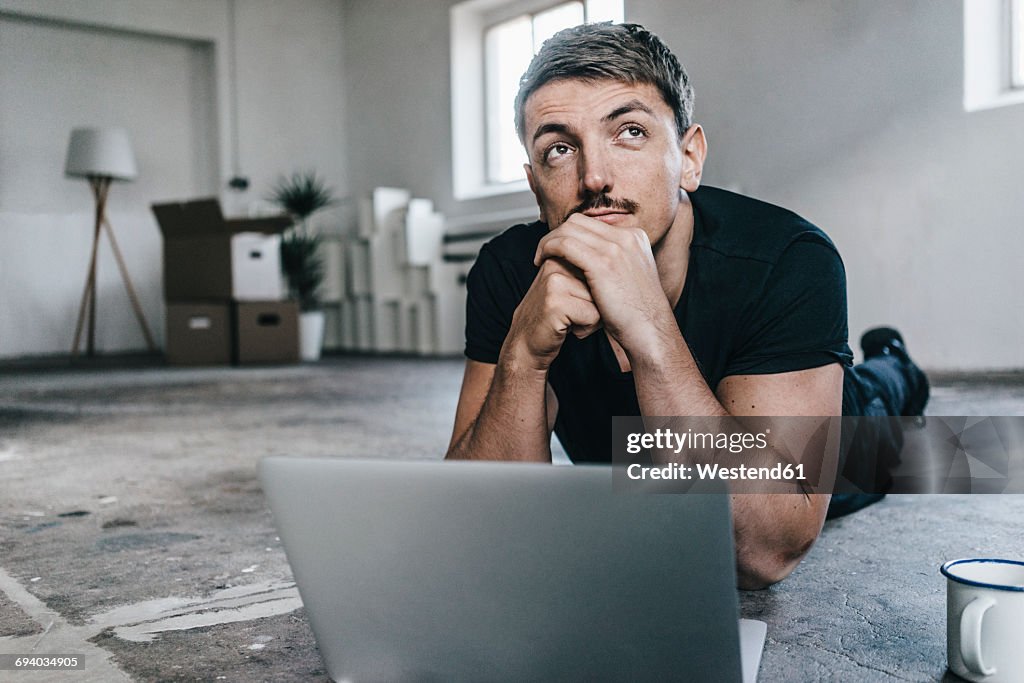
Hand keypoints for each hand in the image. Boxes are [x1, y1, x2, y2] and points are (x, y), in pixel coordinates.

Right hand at [502, 257, 600, 371]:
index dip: (597, 291)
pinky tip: (568, 328)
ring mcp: (554, 282)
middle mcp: (556, 264)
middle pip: (601, 283)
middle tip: (573, 313)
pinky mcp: (556, 302)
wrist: (526, 342)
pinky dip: (586, 328)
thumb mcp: (572, 288)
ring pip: (599, 300)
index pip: (601, 269)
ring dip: (592, 317)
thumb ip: (589, 273)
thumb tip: (620, 264)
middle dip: (596, 304)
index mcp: (560, 256)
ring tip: (570, 320)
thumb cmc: (555, 317)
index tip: (576, 300)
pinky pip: (593, 315)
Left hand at [534, 213, 674, 355]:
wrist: (650, 331)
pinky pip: (565, 244)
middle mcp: (627, 237)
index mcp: (635, 237)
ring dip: (549, 241)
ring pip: (569, 229)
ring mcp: (616, 247)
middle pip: (579, 221)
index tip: (558, 250)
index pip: (593, 224)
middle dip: (557, 233)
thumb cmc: (637, 314)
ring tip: (540, 258)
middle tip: (545, 252)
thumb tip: (591, 260)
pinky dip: (548, 248)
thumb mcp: (630, 279)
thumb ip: (616, 263)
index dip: (571, 234)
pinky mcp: (602, 262)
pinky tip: (541, 262)